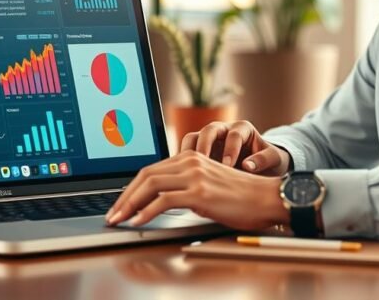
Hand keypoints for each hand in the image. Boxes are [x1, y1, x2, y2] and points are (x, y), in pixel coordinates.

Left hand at [105, 150, 288, 229]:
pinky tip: (137, 222)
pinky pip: (164, 201)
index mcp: (190, 157)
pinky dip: (146, 212)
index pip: (150, 170)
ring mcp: (194, 175)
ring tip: (118, 220)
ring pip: (150, 185)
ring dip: (129, 205)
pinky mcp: (200, 192)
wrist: (267, 198)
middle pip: (145, 175)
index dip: (130, 188)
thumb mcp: (207, 187)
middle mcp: (190, 161)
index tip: (119, 205)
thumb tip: (159, 203)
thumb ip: (185, 188)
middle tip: (112, 215)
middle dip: (124, 197)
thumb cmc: (240, 197)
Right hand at [180, 120, 291, 175]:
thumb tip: (248, 166)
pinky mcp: (200, 152)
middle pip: (209, 131)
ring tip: (186, 171)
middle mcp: (224, 130)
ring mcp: (210, 141)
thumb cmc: (270, 162)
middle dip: (204, 147)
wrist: (263, 169)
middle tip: (202, 165)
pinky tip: (182, 178)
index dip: (230, 149)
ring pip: (192, 139)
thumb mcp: (274, 160)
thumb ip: (264, 160)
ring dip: (188, 154)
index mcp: (243, 129)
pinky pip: (186, 154)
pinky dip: (183, 164)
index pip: (234, 135)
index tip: (228, 166)